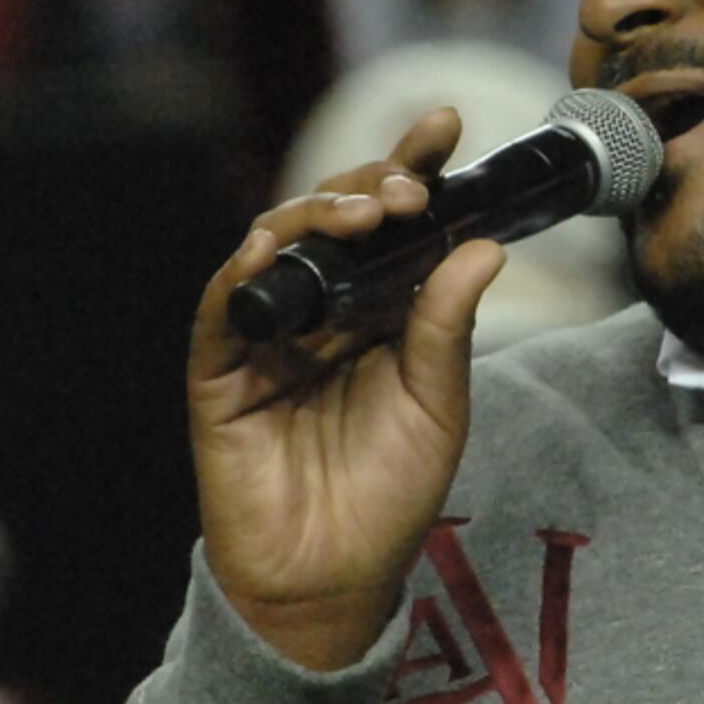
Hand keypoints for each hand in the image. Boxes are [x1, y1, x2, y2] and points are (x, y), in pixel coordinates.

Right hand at [189, 110, 503, 674]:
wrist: (332, 580)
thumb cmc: (388, 497)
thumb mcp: (437, 406)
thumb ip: (445, 327)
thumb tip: (481, 248)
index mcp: (380, 310)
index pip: (395, 224)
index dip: (412, 168)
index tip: (446, 124)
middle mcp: (323, 309)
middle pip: (336, 217)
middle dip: (370, 183)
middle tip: (410, 185)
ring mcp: (268, 335)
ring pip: (280, 244)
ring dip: (318, 212)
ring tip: (365, 209)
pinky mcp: (221, 370)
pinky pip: (225, 306)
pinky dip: (246, 271)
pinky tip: (273, 244)